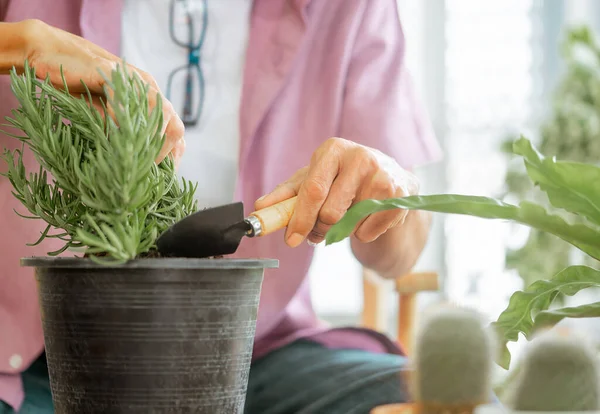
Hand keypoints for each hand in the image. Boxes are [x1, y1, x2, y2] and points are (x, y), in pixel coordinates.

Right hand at [16, 19, 184, 165]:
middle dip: (163, 153)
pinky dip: (124, 122)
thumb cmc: (78, 88)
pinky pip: (127, 100)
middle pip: (175, 125)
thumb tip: (134, 169)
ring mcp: (134, 79)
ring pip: (159, 113)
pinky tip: (115, 136)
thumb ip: (122, 136)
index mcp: (152, 100)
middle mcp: (149, 89)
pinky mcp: (112, 72)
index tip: (160, 178)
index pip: (175, 131)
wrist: (48, 53)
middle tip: (145, 171)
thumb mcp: (105, 118)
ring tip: (134, 160)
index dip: (172, 157)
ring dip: (149, 142)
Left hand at [255, 137, 419, 246]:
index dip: (300, 219)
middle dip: (319, 229)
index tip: (291, 240)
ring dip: (342, 230)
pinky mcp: (399, 196)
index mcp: (334, 150)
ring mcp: (383, 176)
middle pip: (331, 213)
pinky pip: (368, 232)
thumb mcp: (313, 178)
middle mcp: (360, 158)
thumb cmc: (342, 177)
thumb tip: (259, 208)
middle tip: (318, 231)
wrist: (390, 175)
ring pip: (350, 225)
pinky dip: (362, 233)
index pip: (313, 190)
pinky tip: (367, 217)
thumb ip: (286, 195)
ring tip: (347, 215)